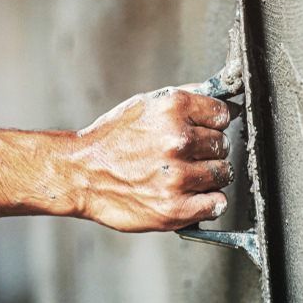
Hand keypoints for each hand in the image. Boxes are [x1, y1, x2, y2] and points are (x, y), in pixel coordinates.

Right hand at [75, 85, 236, 231]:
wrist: (80, 174)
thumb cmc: (111, 140)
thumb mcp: (144, 105)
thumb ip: (183, 99)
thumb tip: (219, 94)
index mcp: (173, 109)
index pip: (222, 114)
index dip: (213, 123)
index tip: (202, 131)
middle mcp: (178, 141)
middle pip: (222, 146)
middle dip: (208, 151)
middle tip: (184, 156)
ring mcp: (178, 176)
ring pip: (222, 174)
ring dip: (208, 176)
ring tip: (182, 176)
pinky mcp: (176, 208)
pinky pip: (216, 204)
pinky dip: (207, 202)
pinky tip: (189, 195)